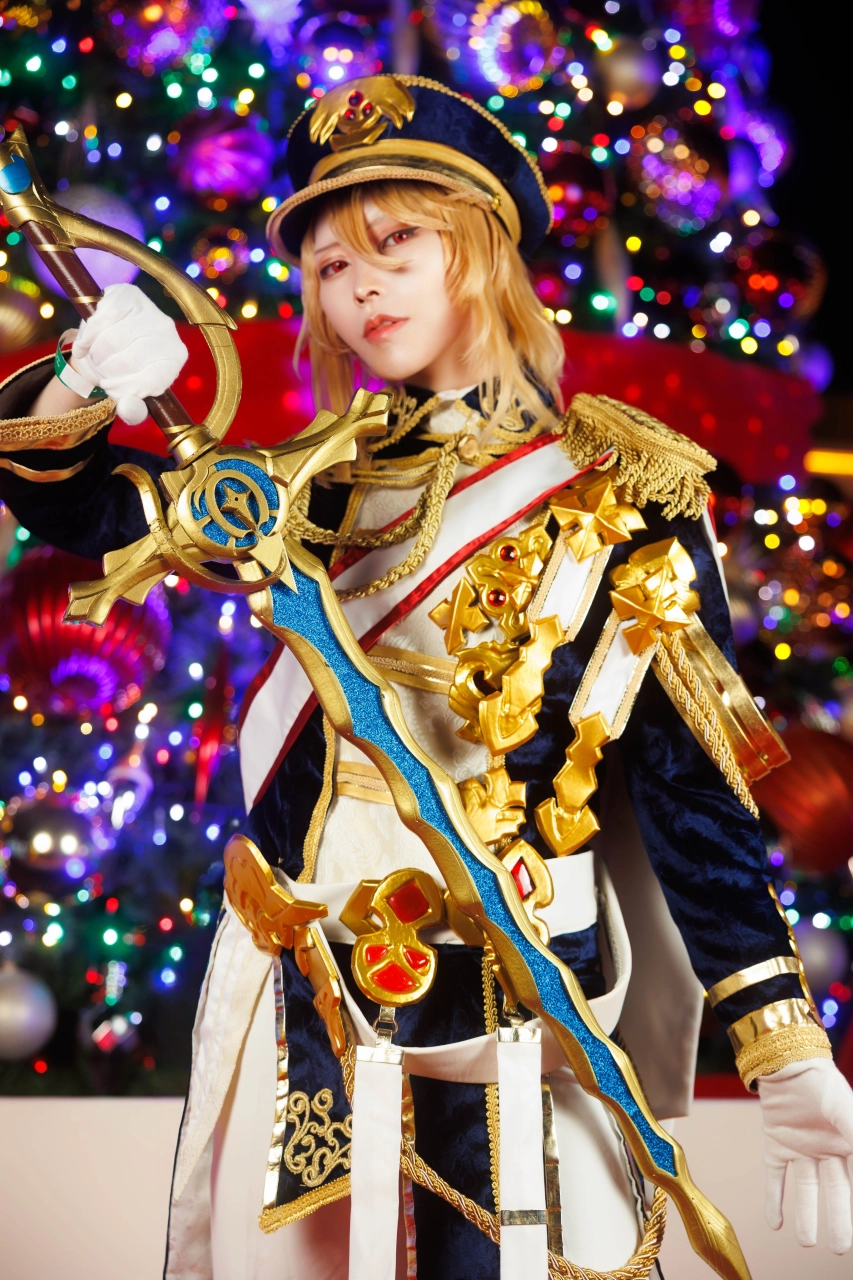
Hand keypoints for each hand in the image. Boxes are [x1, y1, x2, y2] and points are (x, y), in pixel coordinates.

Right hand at [71, 283, 187, 424]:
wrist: (107, 338)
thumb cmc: (123, 371)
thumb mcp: (129, 394)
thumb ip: (132, 409)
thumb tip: (129, 410)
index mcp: (174, 359)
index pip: (149, 381)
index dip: (123, 389)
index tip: (111, 389)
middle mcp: (168, 331)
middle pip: (126, 361)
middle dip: (106, 371)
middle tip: (102, 369)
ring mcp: (149, 309)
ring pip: (110, 341)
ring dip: (95, 354)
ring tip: (97, 356)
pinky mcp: (127, 293)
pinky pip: (100, 320)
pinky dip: (87, 336)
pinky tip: (87, 343)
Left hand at [758, 1056, 852, 1251]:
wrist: (785, 1059)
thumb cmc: (822, 1083)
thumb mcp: (847, 1115)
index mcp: (849, 1142)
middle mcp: (827, 1148)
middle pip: (835, 1192)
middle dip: (838, 1220)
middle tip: (840, 1249)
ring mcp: (801, 1146)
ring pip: (806, 1189)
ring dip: (805, 1215)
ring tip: (806, 1243)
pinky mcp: (775, 1142)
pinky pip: (775, 1175)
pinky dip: (774, 1198)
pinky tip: (775, 1223)